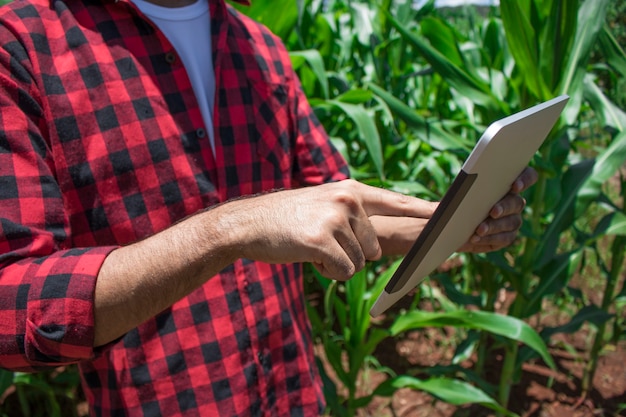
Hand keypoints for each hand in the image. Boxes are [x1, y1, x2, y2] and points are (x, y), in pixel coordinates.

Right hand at [213, 179, 434, 279]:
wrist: (248, 224)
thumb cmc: (287, 220)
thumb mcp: (325, 206)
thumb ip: (356, 216)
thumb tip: (382, 242)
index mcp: (353, 191)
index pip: (399, 202)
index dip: (426, 212)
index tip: (453, 215)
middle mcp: (349, 200)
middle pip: (377, 245)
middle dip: (355, 253)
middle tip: (323, 241)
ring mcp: (336, 219)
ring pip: (360, 262)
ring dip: (338, 263)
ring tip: (312, 245)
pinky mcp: (323, 240)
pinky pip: (344, 272)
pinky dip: (328, 272)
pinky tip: (308, 256)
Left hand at [458, 167, 537, 252]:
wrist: (450, 225)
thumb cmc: (456, 203)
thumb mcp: (458, 193)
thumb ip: (467, 187)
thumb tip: (466, 186)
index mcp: (506, 184)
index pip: (527, 175)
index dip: (525, 179)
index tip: (515, 186)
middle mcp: (514, 202)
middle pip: (517, 202)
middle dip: (505, 207)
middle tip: (493, 211)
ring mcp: (513, 220)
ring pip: (512, 222)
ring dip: (495, 226)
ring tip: (479, 229)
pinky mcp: (507, 236)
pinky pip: (505, 238)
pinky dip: (490, 238)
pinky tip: (476, 238)